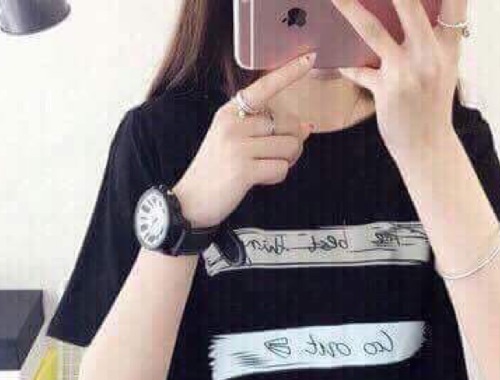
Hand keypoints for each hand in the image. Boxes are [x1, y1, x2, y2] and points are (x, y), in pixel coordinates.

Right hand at [173, 52, 316, 227]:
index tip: (309, 58)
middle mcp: (233, 124)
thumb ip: (265, 131)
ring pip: (289, 147)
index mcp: (230, 112)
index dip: (289, 73)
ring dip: (286, 161)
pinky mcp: (244, 170)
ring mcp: (238, 147)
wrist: (190, 200)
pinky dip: (277, 176)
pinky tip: (260, 180)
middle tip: (276, 156)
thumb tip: (306, 127)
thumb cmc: (215, 171)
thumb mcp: (233, 141)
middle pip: (288, 125)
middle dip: (292, 143)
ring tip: (265, 168)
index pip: (264, 87)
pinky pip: (281, 168)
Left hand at [331, 0, 466, 164]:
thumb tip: (408, 11)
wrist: (428, 148)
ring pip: (373, 30)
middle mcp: (431, 53)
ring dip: (350, 8)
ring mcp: (408, 72)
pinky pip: (358, 70)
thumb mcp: (441, 68)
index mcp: (449, 44)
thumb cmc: (431, 106)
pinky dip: (344, 63)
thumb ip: (431, 38)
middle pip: (410, 3)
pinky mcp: (387, 91)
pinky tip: (329, 59)